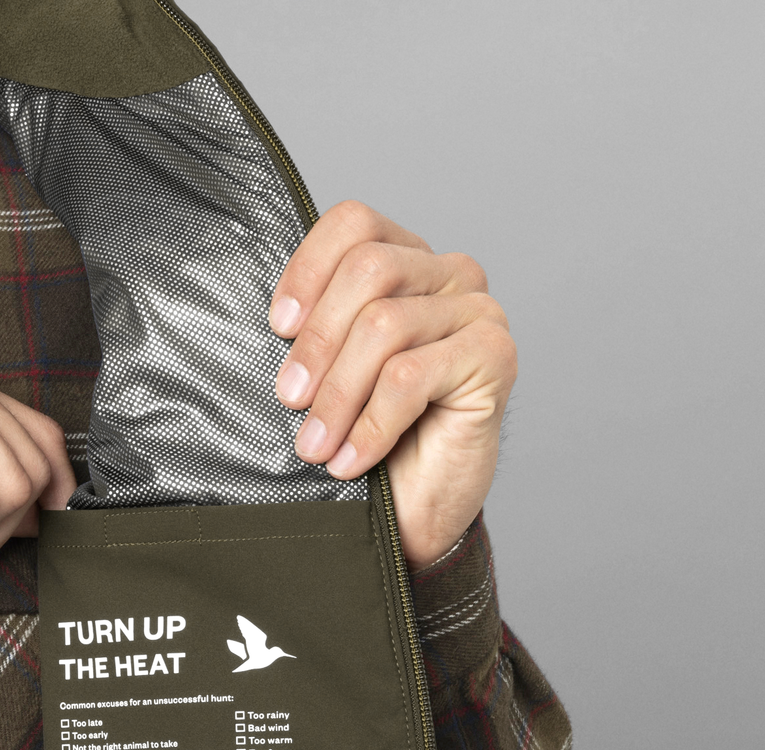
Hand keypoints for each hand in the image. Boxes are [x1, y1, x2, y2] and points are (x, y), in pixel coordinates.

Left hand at [270, 201, 516, 564]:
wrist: (418, 509)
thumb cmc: (369, 436)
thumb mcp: (327, 371)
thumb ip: (311, 328)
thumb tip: (268, 318)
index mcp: (407, 261)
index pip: (355, 224)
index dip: (308, 269)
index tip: (278, 327)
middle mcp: (449, 275)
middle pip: (369, 270)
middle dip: (317, 342)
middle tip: (290, 400)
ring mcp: (478, 312)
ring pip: (385, 325)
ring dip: (338, 395)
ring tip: (315, 445)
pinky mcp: (496, 356)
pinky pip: (410, 377)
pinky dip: (370, 424)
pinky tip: (351, 459)